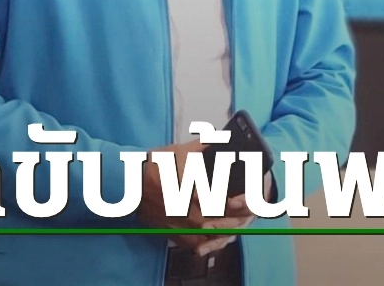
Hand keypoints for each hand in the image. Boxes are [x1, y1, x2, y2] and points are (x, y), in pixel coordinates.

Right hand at [138, 141, 252, 253]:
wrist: (128, 186)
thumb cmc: (153, 168)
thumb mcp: (179, 151)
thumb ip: (205, 145)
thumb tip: (222, 138)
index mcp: (196, 191)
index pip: (230, 201)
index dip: (247, 201)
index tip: (255, 196)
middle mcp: (192, 213)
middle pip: (228, 220)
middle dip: (244, 215)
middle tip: (253, 207)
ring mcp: (185, 227)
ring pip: (217, 235)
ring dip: (232, 228)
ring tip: (240, 220)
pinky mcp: (176, 236)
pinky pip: (201, 244)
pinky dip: (214, 240)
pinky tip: (219, 233)